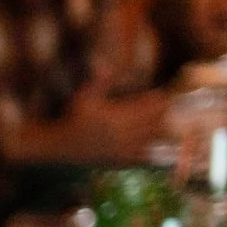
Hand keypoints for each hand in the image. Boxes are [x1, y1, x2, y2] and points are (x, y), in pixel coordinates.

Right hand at [8, 84, 166, 165]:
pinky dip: (152, 148)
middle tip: (164, 106)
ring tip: (162, 122)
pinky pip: (145, 157)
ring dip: (160, 130)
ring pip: (153, 140)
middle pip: (156, 123)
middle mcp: (123, 136)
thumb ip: (100, 81)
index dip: (159, 99)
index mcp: (117, 118)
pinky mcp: (121, 162)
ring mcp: (123, 151)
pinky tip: (150, 141)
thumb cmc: (74, 118)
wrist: (62, 146)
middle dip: (162, 113)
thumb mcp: (84, 96)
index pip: (150, 107)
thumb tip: (109, 65)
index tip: (160, 93)